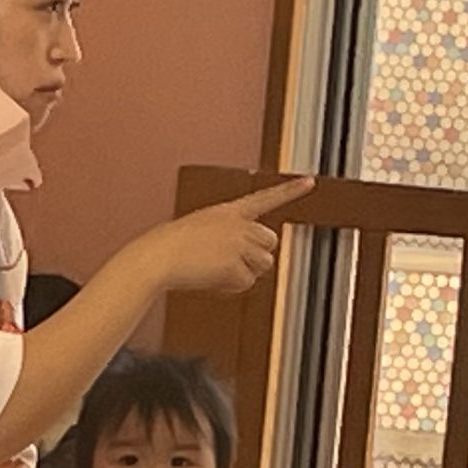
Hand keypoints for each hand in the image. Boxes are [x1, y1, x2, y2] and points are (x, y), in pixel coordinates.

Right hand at [140, 180, 308, 296]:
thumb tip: (244, 263)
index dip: (290, 190)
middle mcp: (238, 224)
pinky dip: (230, 286)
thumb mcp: (200, 231)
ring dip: (244, 272)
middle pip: (271, 242)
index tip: (310, 181)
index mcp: (228, 211)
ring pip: (263, 264)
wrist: (157, 257)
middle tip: (231, 261)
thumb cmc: (169, 247)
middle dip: (257, 255)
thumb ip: (227, 238)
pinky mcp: (234, 265)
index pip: (265, 198)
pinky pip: (246, 283)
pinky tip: (212, 280)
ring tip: (216, 270)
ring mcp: (238, 244)